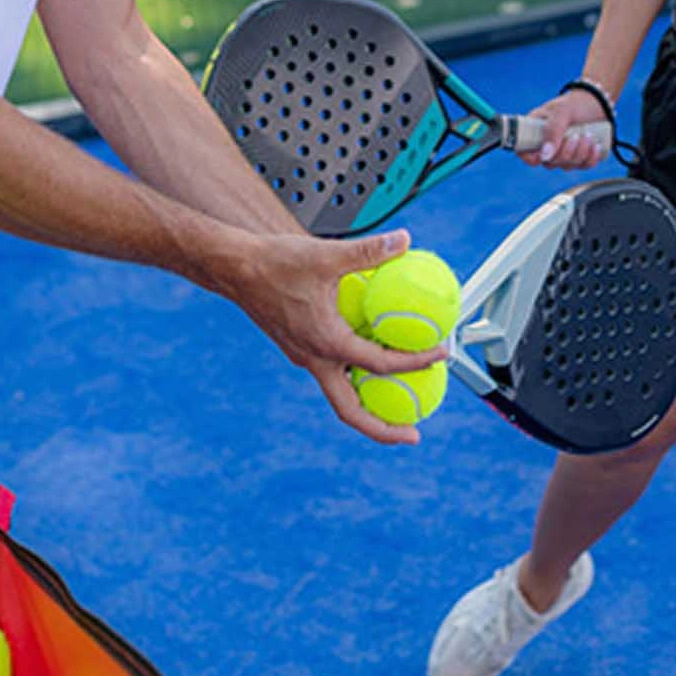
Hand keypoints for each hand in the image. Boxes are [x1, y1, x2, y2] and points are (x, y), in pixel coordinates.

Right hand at [220, 228, 447, 446]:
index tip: (441, 355)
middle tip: (413, 435)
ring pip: (340, 395)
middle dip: (383, 429)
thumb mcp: (327, 255)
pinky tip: (370, 358)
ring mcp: (304, 356)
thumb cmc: (274, 264)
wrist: (233, 269)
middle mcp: (314, 358)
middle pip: (351, 412)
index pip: (380, 364)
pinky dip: (354, 376)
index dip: (416, 362)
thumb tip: (403, 240)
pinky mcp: (299, 347)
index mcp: (325, 343)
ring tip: (397, 406)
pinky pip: (332, 372)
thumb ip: (368, 252)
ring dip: (368, 406)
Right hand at [520, 88, 612, 168]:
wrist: (598, 101)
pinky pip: (583, 166)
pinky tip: (596, 146)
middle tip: (576, 136)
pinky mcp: (580, 156)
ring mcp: (563, 151)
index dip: (530, 159)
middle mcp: (547, 143)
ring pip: (566, 166)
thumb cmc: (575, 103)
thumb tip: (545, 155)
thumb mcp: (562, 111)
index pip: (523, 151)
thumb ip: (553, 130)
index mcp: (535, 130)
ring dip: (580, 154)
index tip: (542, 157)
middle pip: (549, 163)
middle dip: (565, 153)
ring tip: (589, 135)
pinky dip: (590, 159)